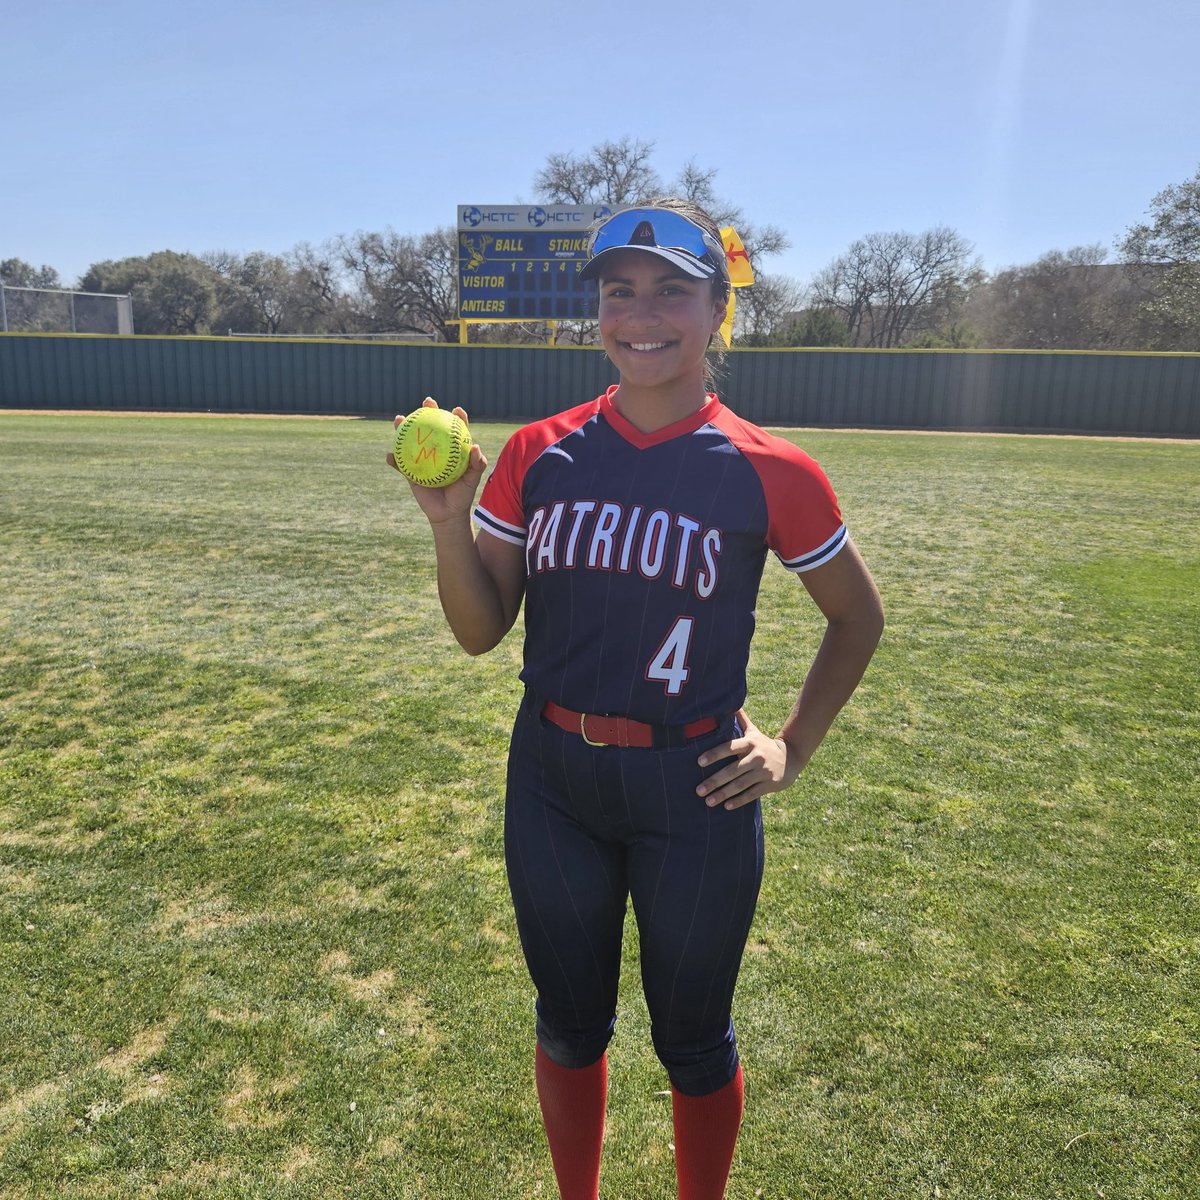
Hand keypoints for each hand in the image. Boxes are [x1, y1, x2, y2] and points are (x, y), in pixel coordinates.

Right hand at [386, 397, 487, 523]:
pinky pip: (400, 464)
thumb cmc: (462, 495)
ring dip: (402, 428)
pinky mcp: (410, 471)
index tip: (457, 410)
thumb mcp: (472, 480)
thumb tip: (475, 446)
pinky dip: (394, 459)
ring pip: (411, 440)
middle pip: (431, 427)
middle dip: (427, 411)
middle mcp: (436, 450)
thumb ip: (476, 464)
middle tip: (427, 402)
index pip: (455, 429)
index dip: (457, 417)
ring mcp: (422, 459)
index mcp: (452, 450)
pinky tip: (390, 456)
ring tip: (399, 419)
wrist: (447, 513)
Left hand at [695, 708, 803, 810]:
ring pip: (740, 785)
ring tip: (708, 802)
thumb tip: (730, 704)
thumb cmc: (764, 745)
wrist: (791, 757)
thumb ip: (741, 720)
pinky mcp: (769, 784)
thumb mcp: (754, 732)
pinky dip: (738, 801)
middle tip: (698, 790)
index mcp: (750, 743)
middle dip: (714, 781)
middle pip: (732, 770)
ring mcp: (763, 772)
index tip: (699, 762)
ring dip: (723, 794)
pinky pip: (751, 794)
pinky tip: (726, 806)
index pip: (729, 747)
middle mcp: (756, 757)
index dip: (714, 754)